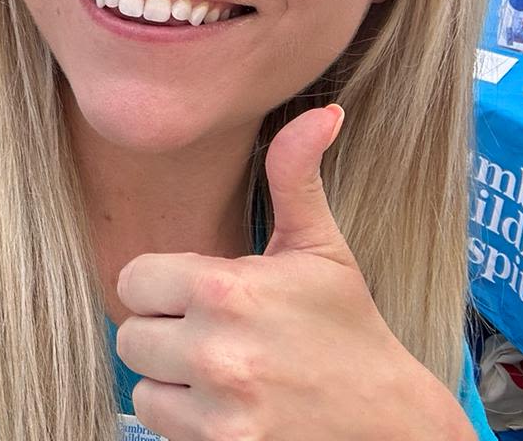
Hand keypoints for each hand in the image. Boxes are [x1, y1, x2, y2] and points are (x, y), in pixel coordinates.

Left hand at [113, 107, 473, 440]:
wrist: (392, 423)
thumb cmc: (349, 329)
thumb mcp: (321, 249)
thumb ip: (296, 176)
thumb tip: (320, 112)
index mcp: (227, 289)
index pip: (133, 278)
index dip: (162, 286)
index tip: (201, 294)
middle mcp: (216, 350)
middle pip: (129, 333)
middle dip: (164, 332)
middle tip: (214, 333)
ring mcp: (219, 408)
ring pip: (140, 381)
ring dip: (170, 378)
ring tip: (221, 370)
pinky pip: (157, 422)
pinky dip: (182, 417)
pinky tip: (227, 404)